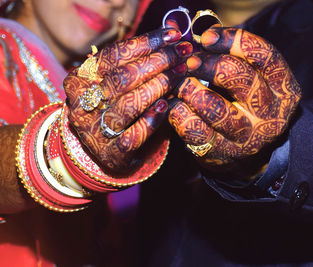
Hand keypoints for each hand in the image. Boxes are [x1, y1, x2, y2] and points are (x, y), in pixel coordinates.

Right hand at [64, 27, 192, 171]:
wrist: (105, 150)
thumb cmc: (117, 107)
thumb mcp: (117, 82)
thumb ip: (136, 63)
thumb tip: (171, 38)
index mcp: (80, 80)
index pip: (113, 55)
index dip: (146, 43)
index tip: (172, 35)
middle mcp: (83, 104)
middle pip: (123, 77)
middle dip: (158, 61)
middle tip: (183, 53)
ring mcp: (94, 131)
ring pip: (128, 104)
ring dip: (159, 86)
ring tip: (180, 74)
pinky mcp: (111, 154)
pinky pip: (133, 135)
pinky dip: (151, 119)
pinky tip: (165, 107)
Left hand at [168, 27, 300, 177]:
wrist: (250, 156)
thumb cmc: (247, 107)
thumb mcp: (253, 81)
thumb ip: (233, 56)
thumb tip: (196, 34)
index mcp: (284, 89)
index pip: (265, 56)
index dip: (233, 40)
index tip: (207, 37)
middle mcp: (270, 114)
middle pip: (240, 78)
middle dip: (209, 64)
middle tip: (190, 61)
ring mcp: (247, 136)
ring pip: (214, 107)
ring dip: (189, 89)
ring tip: (179, 82)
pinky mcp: (222, 153)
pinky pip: (194, 129)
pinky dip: (178, 112)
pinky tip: (174, 104)